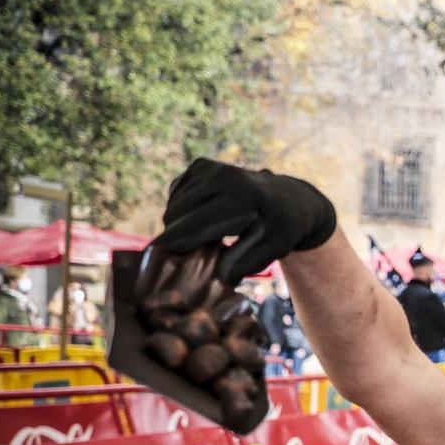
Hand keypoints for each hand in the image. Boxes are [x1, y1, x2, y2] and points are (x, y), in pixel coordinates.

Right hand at [154, 160, 338, 286]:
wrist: (291, 199)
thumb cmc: (282, 229)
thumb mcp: (273, 250)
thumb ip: (245, 263)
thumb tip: (219, 279)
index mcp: (241, 198)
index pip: (195, 224)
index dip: (173, 242)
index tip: (154, 255)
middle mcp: (223, 177)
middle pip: (177, 215)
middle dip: (178, 237)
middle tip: (193, 256)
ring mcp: (210, 167)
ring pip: (173, 206)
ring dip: (181, 225)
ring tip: (208, 237)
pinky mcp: (201, 165)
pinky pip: (176, 195)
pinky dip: (184, 210)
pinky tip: (205, 217)